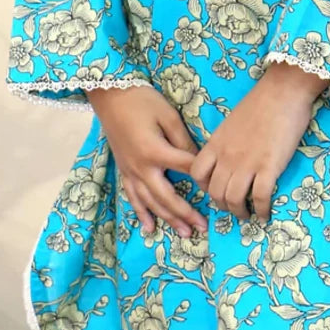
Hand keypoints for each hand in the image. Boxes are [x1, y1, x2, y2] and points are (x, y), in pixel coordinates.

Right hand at [88, 85, 207, 239]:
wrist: (109, 95)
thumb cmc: (142, 100)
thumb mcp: (168, 115)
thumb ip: (183, 140)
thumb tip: (198, 160)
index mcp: (155, 152)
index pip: (186, 169)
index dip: (204, 178)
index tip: (220, 188)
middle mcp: (142, 167)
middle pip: (167, 196)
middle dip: (186, 213)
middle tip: (203, 227)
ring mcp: (130, 172)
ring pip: (150, 202)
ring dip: (168, 219)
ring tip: (184, 233)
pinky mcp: (123, 170)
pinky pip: (132, 197)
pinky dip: (141, 213)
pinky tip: (149, 228)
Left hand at [189, 62, 327, 220]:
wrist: (282, 92)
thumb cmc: (260, 102)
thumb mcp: (232, 122)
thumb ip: (227, 142)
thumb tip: (230, 157)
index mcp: (216, 143)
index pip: (197, 173)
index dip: (204, 187)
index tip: (216, 190)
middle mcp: (227, 156)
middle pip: (215, 192)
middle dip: (222, 205)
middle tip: (234, 208)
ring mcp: (247, 163)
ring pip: (234, 199)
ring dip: (240, 212)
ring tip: (248, 214)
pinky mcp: (269, 166)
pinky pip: (260, 197)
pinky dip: (262, 210)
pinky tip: (265, 213)